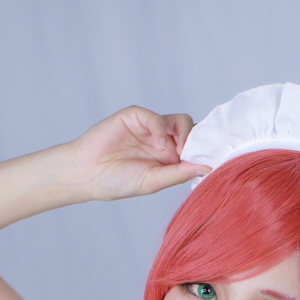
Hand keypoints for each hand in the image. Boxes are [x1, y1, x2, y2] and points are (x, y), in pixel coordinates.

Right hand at [68, 106, 208, 201]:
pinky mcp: (134, 117)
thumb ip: (178, 173)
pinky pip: (154, 116)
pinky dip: (159, 128)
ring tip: (175, 151)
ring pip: (179, 121)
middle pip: (192, 132)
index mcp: (169, 158)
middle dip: (196, 142)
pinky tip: (156, 145)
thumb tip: (207, 169)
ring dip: (183, 135)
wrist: (88, 174)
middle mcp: (163, 141)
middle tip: (189, 156)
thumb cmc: (118, 182)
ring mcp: (149, 127)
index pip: (195, 148)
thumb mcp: (154, 181)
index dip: (204, 152)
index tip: (211, 161)